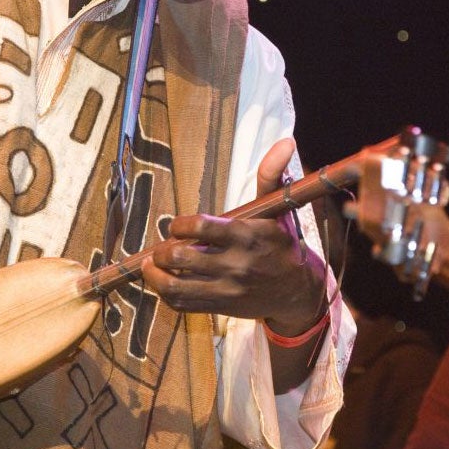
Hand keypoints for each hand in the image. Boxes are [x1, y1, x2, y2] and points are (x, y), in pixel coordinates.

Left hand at [141, 137, 325, 330]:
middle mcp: (234, 264)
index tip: (178, 225)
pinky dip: (165, 293)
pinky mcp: (220, 308)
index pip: (200, 228)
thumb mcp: (279, 209)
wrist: (297, 290)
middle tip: (163, 246)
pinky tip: (163, 281)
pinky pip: (182, 304)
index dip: (179, 224)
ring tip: (152, 264)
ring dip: (155, 274)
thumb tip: (285, 141)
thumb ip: (271, 175)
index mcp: (246, 236)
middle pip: (181, 257)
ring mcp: (226, 289)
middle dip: (163, 250)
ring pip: (176, 285)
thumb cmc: (283, 244)